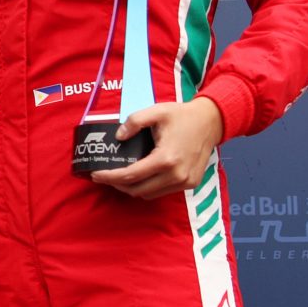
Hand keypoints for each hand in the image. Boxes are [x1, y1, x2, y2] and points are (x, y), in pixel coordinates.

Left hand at [91, 97, 224, 200]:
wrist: (212, 121)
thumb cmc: (183, 116)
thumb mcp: (156, 112)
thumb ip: (134, 121)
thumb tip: (118, 137)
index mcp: (166, 158)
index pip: (130, 176)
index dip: (110, 177)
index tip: (96, 174)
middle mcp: (176, 175)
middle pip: (138, 190)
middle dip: (117, 185)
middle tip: (105, 176)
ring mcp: (185, 182)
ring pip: (149, 195)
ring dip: (133, 189)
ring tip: (120, 177)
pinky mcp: (190, 183)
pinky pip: (162, 192)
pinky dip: (148, 188)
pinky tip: (140, 177)